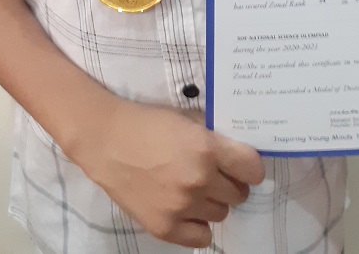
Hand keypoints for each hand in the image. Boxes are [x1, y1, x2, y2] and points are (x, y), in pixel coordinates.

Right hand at [74, 98, 264, 247]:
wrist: (107, 141)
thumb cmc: (148, 124)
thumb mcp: (187, 120)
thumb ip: (215, 138)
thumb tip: (239, 154)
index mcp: (206, 149)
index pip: (252, 169)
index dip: (250, 167)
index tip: (242, 166)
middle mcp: (199, 180)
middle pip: (239, 194)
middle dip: (230, 183)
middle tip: (213, 175)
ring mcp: (182, 206)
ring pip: (221, 214)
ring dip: (212, 202)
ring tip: (192, 188)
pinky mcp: (165, 227)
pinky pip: (201, 237)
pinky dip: (198, 224)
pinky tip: (186, 209)